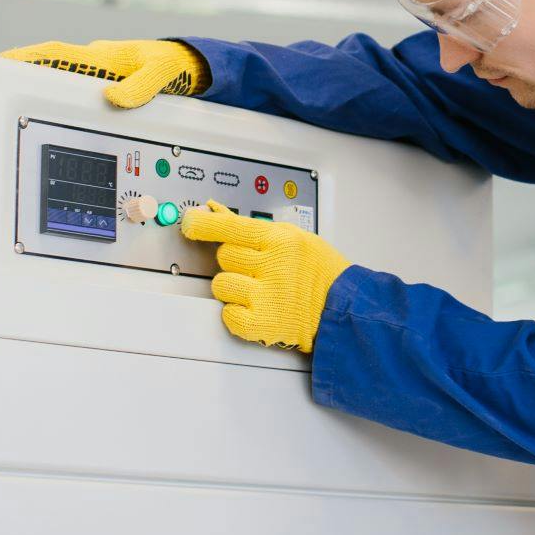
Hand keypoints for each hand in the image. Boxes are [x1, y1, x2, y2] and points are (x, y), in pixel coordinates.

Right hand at [0, 39, 206, 108]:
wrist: (191, 63)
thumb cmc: (176, 66)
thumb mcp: (163, 76)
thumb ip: (140, 87)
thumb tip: (111, 97)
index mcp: (104, 58)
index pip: (57, 55)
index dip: (26, 58)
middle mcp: (96, 61)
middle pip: (49, 63)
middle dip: (18, 69)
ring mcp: (99, 70)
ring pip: (60, 74)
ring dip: (35, 79)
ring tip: (5, 95)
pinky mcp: (104, 79)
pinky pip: (74, 83)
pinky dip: (56, 89)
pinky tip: (45, 103)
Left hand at [179, 200, 350, 352]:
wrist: (343, 308)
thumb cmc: (322, 272)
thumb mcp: (293, 237)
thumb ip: (253, 227)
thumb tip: (215, 211)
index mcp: (280, 240)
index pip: (228, 226)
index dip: (202, 223)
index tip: (190, 222)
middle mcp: (272, 265)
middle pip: (223, 256)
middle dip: (234, 261)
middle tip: (256, 268)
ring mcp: (266, 295)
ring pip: (220, 285)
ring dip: (234, 288)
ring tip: (259, 290)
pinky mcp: (262, 323)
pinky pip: (227, 314)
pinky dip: (238, 314)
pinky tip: (257, 308)